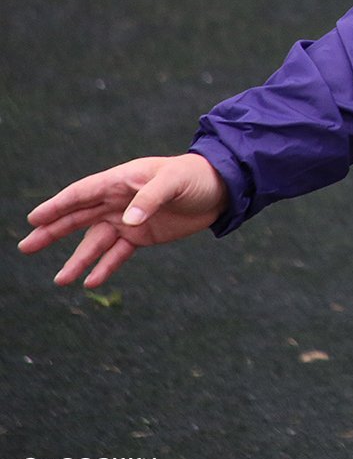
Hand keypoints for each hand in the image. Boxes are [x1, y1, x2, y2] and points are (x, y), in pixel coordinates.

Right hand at [18, 153, 229, 287]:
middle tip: (26, 246)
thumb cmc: (195, 176)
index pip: (82, 193)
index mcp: (121, 181)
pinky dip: (104, 267)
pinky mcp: (142, 235)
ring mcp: (128, 219)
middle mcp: (118, 201)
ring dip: (78, 259)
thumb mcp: (174, 181)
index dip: (58, 205)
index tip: (34, 219)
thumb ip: (150, 199)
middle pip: (79, 218)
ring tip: (60, 280)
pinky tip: (91, 282)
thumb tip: (127, 222)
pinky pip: (118, 253)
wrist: (221, 189)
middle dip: (52, 232)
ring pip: (95, 241)